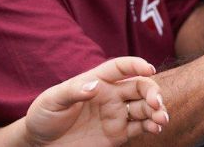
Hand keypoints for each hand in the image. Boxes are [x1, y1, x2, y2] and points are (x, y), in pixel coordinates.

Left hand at [25, 57, 167, 145]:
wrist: (41, 145)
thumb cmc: (44, 117)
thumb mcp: (52, 101)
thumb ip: (73, 91)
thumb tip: (95, 86)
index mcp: (97, 81)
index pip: (121, 67)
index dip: (136, 65)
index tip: (148, 69)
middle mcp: (111, 95)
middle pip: (140, 87)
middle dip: (153, 91)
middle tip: (157, 103)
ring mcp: (116, 114)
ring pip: (145, 107)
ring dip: (157, 110)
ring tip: (162, 118)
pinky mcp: (118, 133)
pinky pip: (141, 127)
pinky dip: (152, 126)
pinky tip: (156, 128)